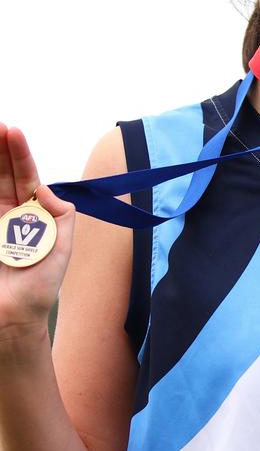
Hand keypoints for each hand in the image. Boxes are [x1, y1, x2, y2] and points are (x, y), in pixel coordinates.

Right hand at [0, 123, 75, 340]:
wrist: (14, 319)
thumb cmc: (39, 287)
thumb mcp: (62, 248)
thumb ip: (61, 217)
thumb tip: (48, 189)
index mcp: (31, 215)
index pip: (25, 177)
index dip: (19, 155)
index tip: (12, 131)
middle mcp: (7, 215)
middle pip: (1, 174)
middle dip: (0, 150)